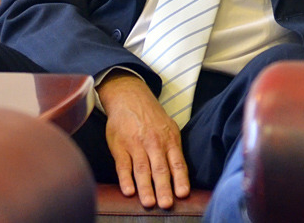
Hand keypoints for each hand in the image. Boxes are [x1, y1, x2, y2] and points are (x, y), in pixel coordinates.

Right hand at [96, 71, 189, 208]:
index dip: (180, 178)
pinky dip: (125, 179)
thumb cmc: (152, 117)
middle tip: (166, 204)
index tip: (183, 193)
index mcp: (169, 139)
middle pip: (160, 168)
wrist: (130, 98)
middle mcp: (154, 143)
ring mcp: (136, 145)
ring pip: (142, 169)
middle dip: (164, 187)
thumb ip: (173, 149)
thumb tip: (181, 173)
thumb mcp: (168, 128)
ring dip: (145, 187)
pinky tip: (128, 191)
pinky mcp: (120, 147)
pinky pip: (123, 165)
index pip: (177, 162)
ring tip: (149, 203)